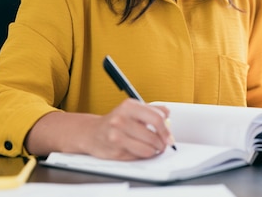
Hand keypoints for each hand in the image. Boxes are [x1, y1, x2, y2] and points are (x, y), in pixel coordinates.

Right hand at [25, 98, 173, 159]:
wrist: (92, 132)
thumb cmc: (116, 121)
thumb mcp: (133, 109)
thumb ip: (152, 110)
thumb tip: (168, 114)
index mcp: (129, 105)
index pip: (157, 117)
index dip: (166, 130)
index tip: (169, 136)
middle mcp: (121, 118)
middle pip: (153, 135)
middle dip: (161, 143)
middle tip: (163, 145)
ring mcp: (116, 134)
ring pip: (147, 148)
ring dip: (154, 150)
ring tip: (152, 148)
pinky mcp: (114, 149)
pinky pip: (138, 156)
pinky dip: (143, 155)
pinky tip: (140, 150)